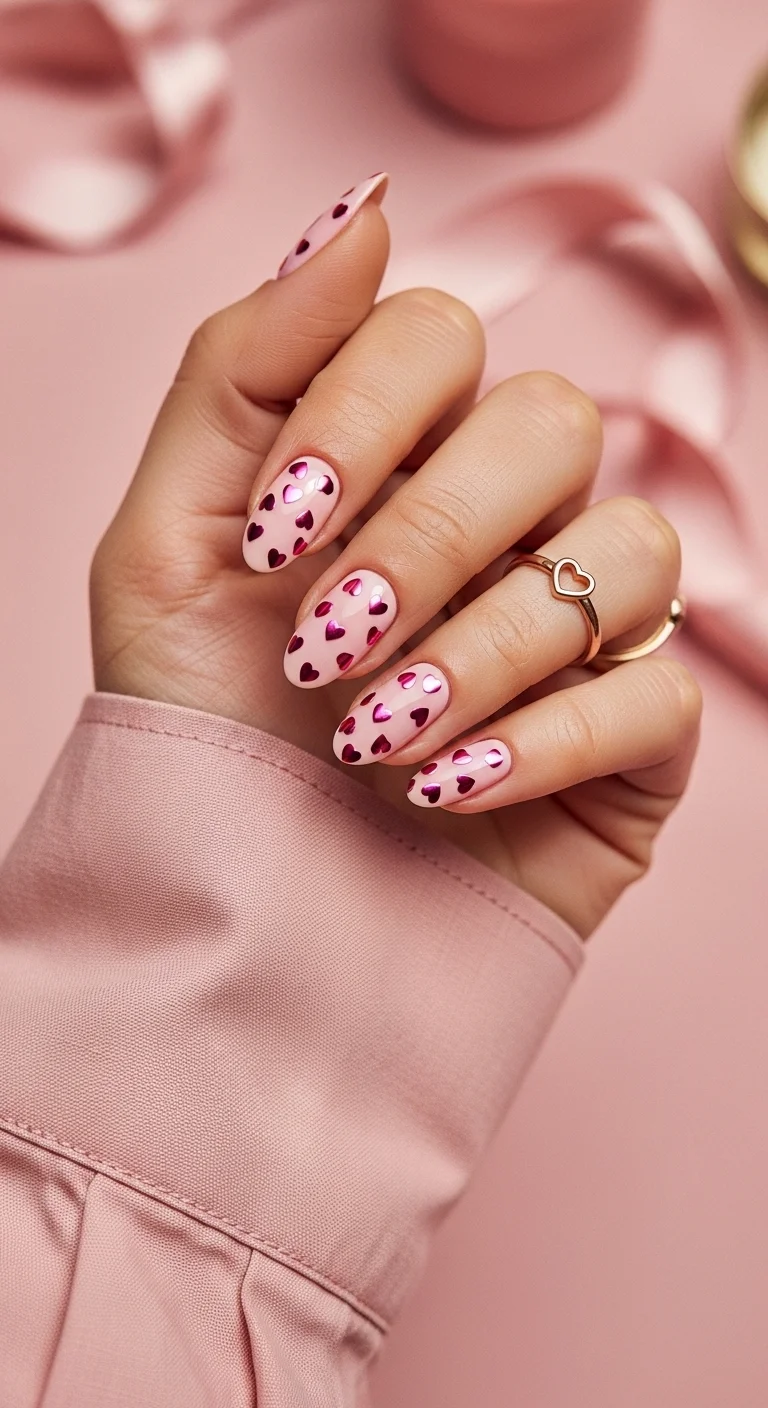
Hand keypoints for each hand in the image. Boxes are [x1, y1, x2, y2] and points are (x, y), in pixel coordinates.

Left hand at [91, 174, 700, 938]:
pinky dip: (540, 740)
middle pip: (552, 422)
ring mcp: (577, 632)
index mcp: (395, 462)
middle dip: (425, 534)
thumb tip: (364, 214)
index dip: (361, 416)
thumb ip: (243, 369)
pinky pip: (657, 695)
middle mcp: (501, 527)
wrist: (240, 919)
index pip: (437, 334)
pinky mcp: (631, 745)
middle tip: (326, 643)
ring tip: (372, 738)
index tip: (273, 537)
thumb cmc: (200, 736)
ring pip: (629, 550)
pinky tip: (441, 792)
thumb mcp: (167, 548)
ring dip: (483, 645)